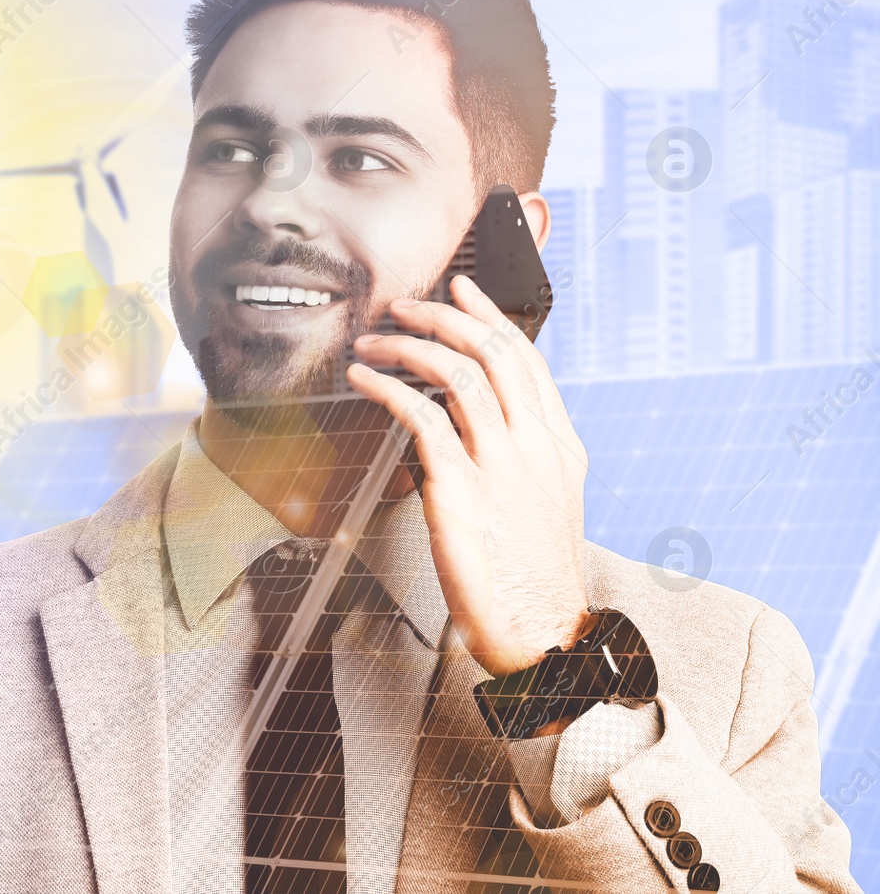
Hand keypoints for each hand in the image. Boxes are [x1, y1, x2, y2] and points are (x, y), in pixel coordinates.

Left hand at [346, 275, 589, 676]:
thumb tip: (476, 421)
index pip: (526, 360)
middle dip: (445, 315)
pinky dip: (387, 389)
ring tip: (373, 338)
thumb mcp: (545, 505)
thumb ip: (520, 457)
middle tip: (406, 303)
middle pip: (493, 353)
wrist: (542, 634)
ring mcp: (501, 467)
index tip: (464, 288)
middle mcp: (535, 447)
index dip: (491, 316)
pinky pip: (421, 419)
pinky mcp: (461, 492)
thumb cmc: (533, 577)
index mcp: (559, 447)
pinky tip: (363, 380)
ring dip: (408, 346)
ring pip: (458, 375)